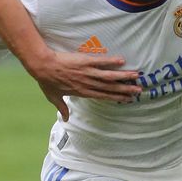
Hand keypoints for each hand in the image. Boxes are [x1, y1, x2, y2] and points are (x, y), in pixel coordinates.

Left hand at [24, 52, 140, 120]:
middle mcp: (88, 84)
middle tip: (138, 90)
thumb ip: (62, 108)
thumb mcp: (54, 97)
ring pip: (109, 76)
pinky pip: (101, 62)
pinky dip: (111, 61)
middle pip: (110, 87)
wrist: (43, 66)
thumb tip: (65, 119)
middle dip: (125, 89)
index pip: (103, 96)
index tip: (128, 99)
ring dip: (123, 76)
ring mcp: (87, 72)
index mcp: (82, 92)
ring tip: (136, 75)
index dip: (116, 97)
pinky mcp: (85, 62)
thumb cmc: (47, 81)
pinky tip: (122, 61)